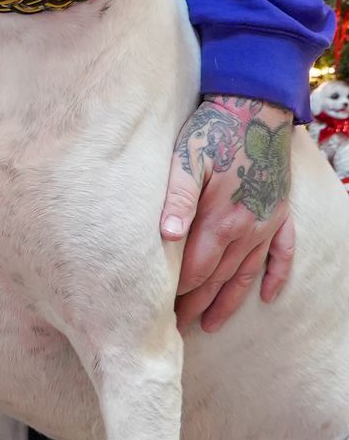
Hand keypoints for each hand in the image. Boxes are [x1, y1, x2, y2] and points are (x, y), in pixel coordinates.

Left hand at [159, 95, 294, 331]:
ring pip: (246, 275)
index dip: (175, 293)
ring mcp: (268, 225)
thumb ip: (177, 199)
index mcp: (221, 220)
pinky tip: (268, 296)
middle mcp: (248, 231)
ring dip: (228, 301)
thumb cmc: (214, 131)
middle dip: (194, 305)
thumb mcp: (187, 159)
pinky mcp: (281, 216)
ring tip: (210, 325)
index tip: (155, 312)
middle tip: (174, 331)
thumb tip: (165, 237)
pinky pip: (283, 255)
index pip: (194, 270)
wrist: (257, 109)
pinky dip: (276, 277)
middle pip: (217, 279)